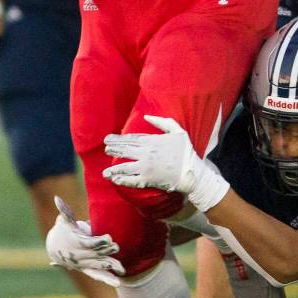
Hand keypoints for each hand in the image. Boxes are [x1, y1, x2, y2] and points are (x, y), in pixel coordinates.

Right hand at [45, 196, 124, 283]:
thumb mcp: (63, 221)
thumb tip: (56, 198)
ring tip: (121, 269)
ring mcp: (84, 264)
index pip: (89, 243)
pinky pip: (97, 275)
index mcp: (76, 244)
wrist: (55, 249)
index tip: (109, 237)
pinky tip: (118, 282)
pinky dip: (107, 279)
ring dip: (110, 267)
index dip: (99, 241)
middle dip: (107, 252)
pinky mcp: (87, 269)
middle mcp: (79, 256)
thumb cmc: (62, 231)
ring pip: (98, 266)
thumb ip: (63, 211)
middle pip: (96, 255)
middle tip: (117, 247)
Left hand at [103, 115, 229, 211]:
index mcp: (152, 141)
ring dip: (113, 169)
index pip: (130, 139)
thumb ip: (162, 122)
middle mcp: (145, 154)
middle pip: (125, 151)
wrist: (192, 172)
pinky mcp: (147, 180)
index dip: (118, 139)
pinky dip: (122, 180)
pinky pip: (131, 180)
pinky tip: (115, 180)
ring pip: (124, 167)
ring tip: (105, 171)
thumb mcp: (178, 131)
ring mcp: (145, 168)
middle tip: (105, 150)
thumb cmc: (186, 151)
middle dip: (113, 150)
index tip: (108, 139)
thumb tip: (146, 117)